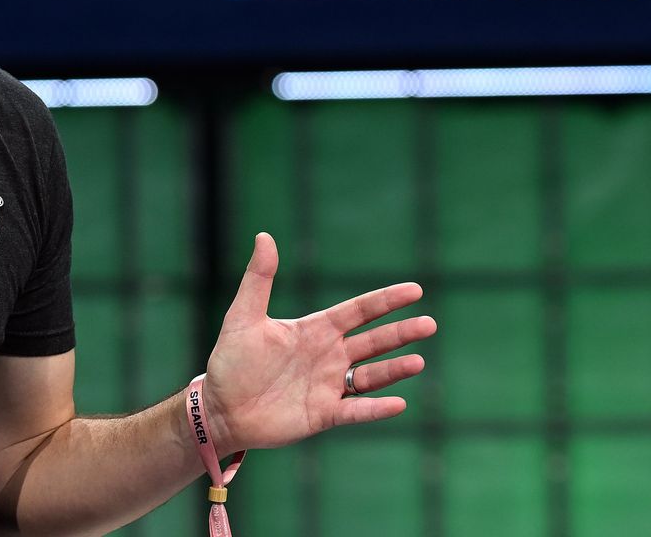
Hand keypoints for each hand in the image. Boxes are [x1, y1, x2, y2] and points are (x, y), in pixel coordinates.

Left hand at [202, 233, 434, 455]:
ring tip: (418, 362)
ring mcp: (328, 386)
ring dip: (394, 370)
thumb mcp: (243, 316)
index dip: (385, 300)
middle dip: (401, 333)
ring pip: (371, 376)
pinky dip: (375, 409)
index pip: (358, 311)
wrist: (221, 408)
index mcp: (315, 330)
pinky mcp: (323, 414)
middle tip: (430, 324)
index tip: (414, 290)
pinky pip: (355, 411)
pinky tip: (398, 404)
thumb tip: (264, 236)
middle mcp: (328, 356)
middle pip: (373, 341)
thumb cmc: (231, 361)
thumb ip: (259, 278)